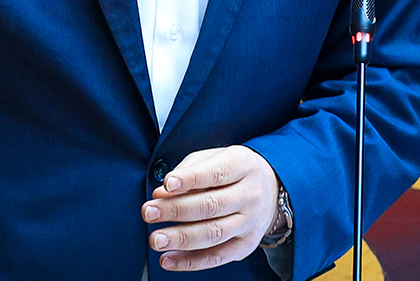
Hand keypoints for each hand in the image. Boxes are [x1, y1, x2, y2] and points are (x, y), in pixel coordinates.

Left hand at [141, 145, 280, 271]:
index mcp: (242, 165)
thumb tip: (161, 192)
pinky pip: (217, 257)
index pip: (216, 173)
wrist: (271, 190)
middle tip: (148, 212)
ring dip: (181, 239)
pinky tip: (168, 259)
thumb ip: (187, 171)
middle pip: (211, 205)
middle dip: (176, 210)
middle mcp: (250, 195)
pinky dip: (190, 261)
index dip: (190, 179)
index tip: (167, 184)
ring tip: (156, 239)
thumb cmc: (232, 171)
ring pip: (214, 233)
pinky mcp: (246, 245)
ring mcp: (250, 222)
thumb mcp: (213, 158)